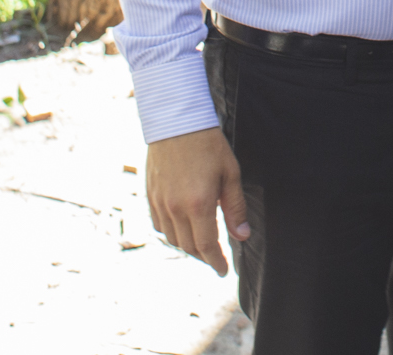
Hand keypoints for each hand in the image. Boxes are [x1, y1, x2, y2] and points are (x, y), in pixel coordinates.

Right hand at [146, 126, 249, 275]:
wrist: (175, 122)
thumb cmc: (208, 145)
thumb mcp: (230, 174)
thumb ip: (235, 208)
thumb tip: (242, 236)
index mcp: (198, 204)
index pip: (207, 246)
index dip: (216, 262)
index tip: (223, 271)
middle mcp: (175, 208)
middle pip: (188, 246)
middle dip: (204, 257)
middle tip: (216, 258)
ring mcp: (159, 203)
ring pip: (172, 238)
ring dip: (187, 246)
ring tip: (202, 245)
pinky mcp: (150, 195)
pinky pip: (159, 225)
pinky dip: (172, 233)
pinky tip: (183, 229)